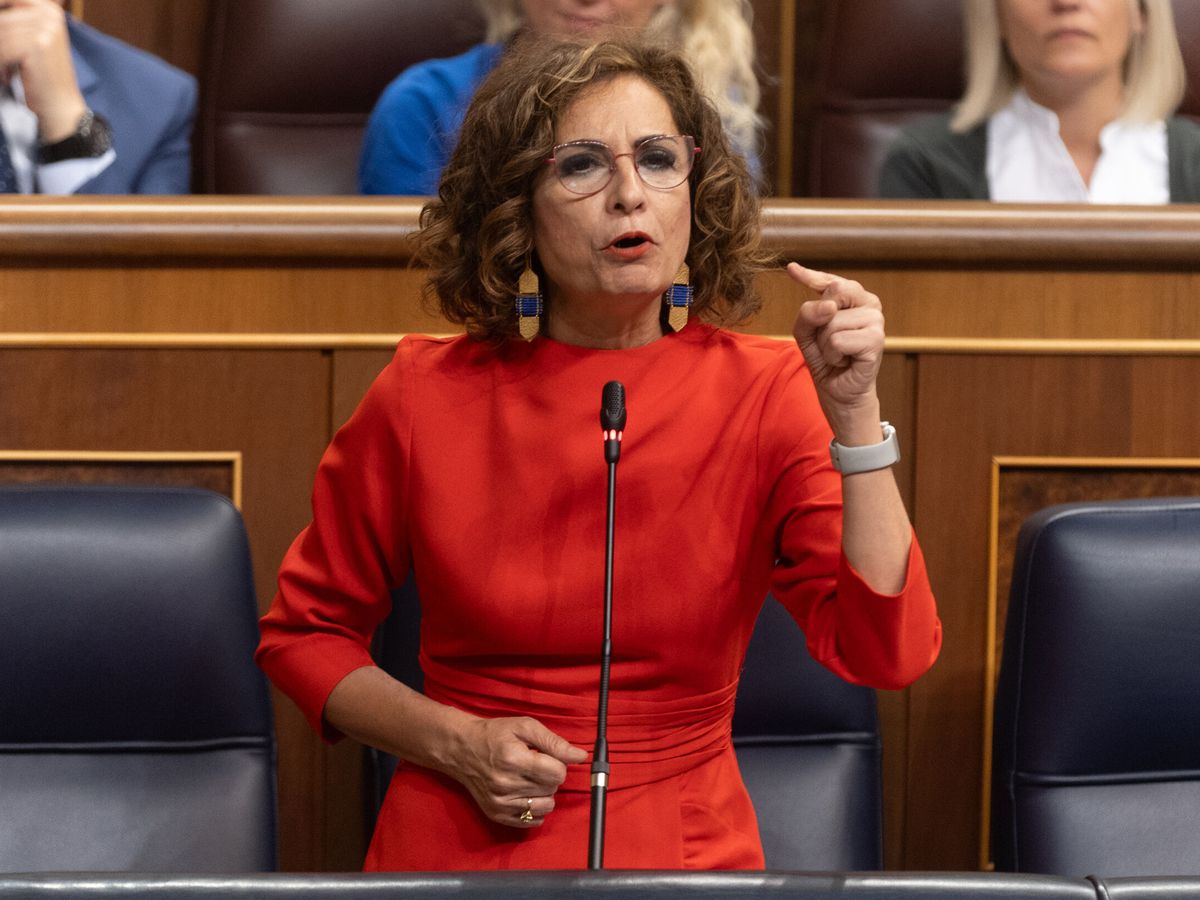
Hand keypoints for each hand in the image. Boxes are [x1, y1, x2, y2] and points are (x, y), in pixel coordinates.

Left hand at [0, 0, 85, 141]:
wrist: (60, 106)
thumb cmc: (42, 76)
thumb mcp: (33, 41)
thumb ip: (16, 21)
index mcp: (50, 9)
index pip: (8, 1)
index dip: (2, 21)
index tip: (9, 49)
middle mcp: (50, 15)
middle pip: (2, 20)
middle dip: (0, 44)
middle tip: (5, 61)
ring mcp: (46, 29)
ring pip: (1, 35)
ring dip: (0, 56)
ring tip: (6, 70)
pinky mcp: (39, 45)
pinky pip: (3, 49)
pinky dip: (1, 65)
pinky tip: (8, 76)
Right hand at [449, 714, 587, 827]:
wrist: (462, 749)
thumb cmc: (495, 734)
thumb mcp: (524, 727)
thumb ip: (554, 742)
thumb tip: (580, 756)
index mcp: (514, 760)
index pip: (557, 773)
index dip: (558, 763)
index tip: (547, 757)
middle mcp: (506, 784)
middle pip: (552, 789)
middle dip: (550, 776)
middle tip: (536, 765)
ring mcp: (500, 802)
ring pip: (545, 807)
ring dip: (544, 793)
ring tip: (531, 780)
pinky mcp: (497, 814)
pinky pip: (531, 821)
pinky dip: (535, 809)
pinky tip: (526, 794)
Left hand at [788, 262, 885, 440]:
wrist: (839, 393)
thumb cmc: (826, 360)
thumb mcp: (806, 333)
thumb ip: (807, 314)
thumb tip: (828, 306)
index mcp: (855, 298)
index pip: (831, 281)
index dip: (810, 275)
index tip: (791, 269)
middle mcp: (870, 304)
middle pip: (831, 294)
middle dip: (819, 323)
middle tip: (829, 342)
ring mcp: (876, 320)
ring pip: (832, 321)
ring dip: (826, 344)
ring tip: (838, 354)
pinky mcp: (876, 339)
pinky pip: (837, 340)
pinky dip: (833, 355)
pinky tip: (844, 361)